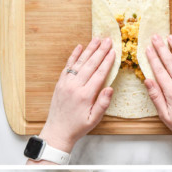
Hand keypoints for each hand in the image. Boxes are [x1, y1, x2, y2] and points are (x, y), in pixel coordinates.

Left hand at [39, 38, 114, 153]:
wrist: (58, 131)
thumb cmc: (78, 127)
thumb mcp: (94, 120)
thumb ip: (103, 104)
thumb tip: (110, 88)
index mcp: (85, 95)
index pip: (99, 74)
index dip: (107, 62)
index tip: (113, 52)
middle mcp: (75, 86)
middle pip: (90, 65)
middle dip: (100, 51)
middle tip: (108, 40)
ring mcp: (66, 83)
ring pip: (79, 63)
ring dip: (89, 50)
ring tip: (97, 39)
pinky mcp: (60, 83)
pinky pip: (68, 66)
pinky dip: (74, 56)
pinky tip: (79, 47)